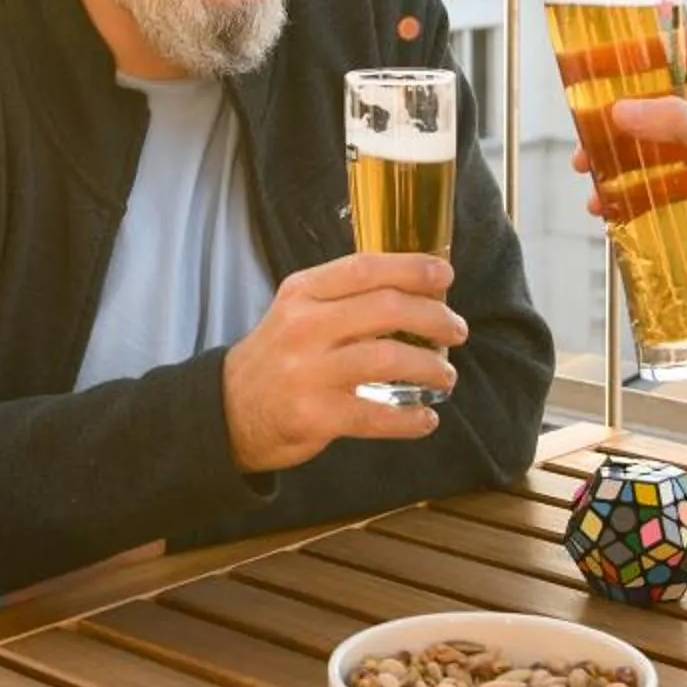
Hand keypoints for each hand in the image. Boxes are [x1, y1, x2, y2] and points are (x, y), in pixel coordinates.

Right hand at [220, 253, 467, 474]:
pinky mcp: (314, 415)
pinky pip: (377, 415)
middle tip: (457, 330)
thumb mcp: (297, 311)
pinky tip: (426, 418)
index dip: (411, 268)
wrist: (229, 408)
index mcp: (302, 293)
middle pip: (386, 309)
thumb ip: (345, 298)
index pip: (364, 268)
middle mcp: (304, 327)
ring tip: (446, 374)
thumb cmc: (278, 356)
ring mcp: (308, 372)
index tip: (445, 276)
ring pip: (388, 359)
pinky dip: (410, 419)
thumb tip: (418, 291)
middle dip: (434, 317)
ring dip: (431, 367)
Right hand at [570, 52, 686, 298]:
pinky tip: (607, 209)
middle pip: (641, 107)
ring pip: (640, 147)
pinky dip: (626, 193)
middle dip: (607, 127)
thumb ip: (672, 119)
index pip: (661, 59)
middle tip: (582, 145)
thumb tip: (617, 111)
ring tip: (589, 182)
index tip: (584, 71)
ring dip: (612, 164)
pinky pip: (648, 181)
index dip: (623, 62)